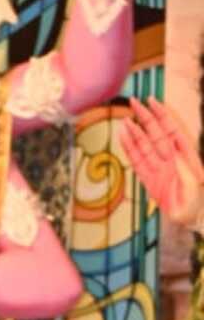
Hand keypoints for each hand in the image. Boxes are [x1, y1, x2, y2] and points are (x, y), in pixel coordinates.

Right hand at [124, 96, 203, 228]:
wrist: (190, 218)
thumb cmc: (196, 202)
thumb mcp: (194, 184)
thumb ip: (184, 167)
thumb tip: (172, 151)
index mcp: (183, 154)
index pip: (170, 128)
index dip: (161, 114)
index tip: (152, 101)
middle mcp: (170, 157)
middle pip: (154, 133)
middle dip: (144, 117)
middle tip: (133, 103)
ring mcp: (158, 168)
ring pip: (144, 146)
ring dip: (134, 133)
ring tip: (124, 121)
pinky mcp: (149, 180)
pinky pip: (137, 162)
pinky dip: (130, 150)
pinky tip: (123, 139)